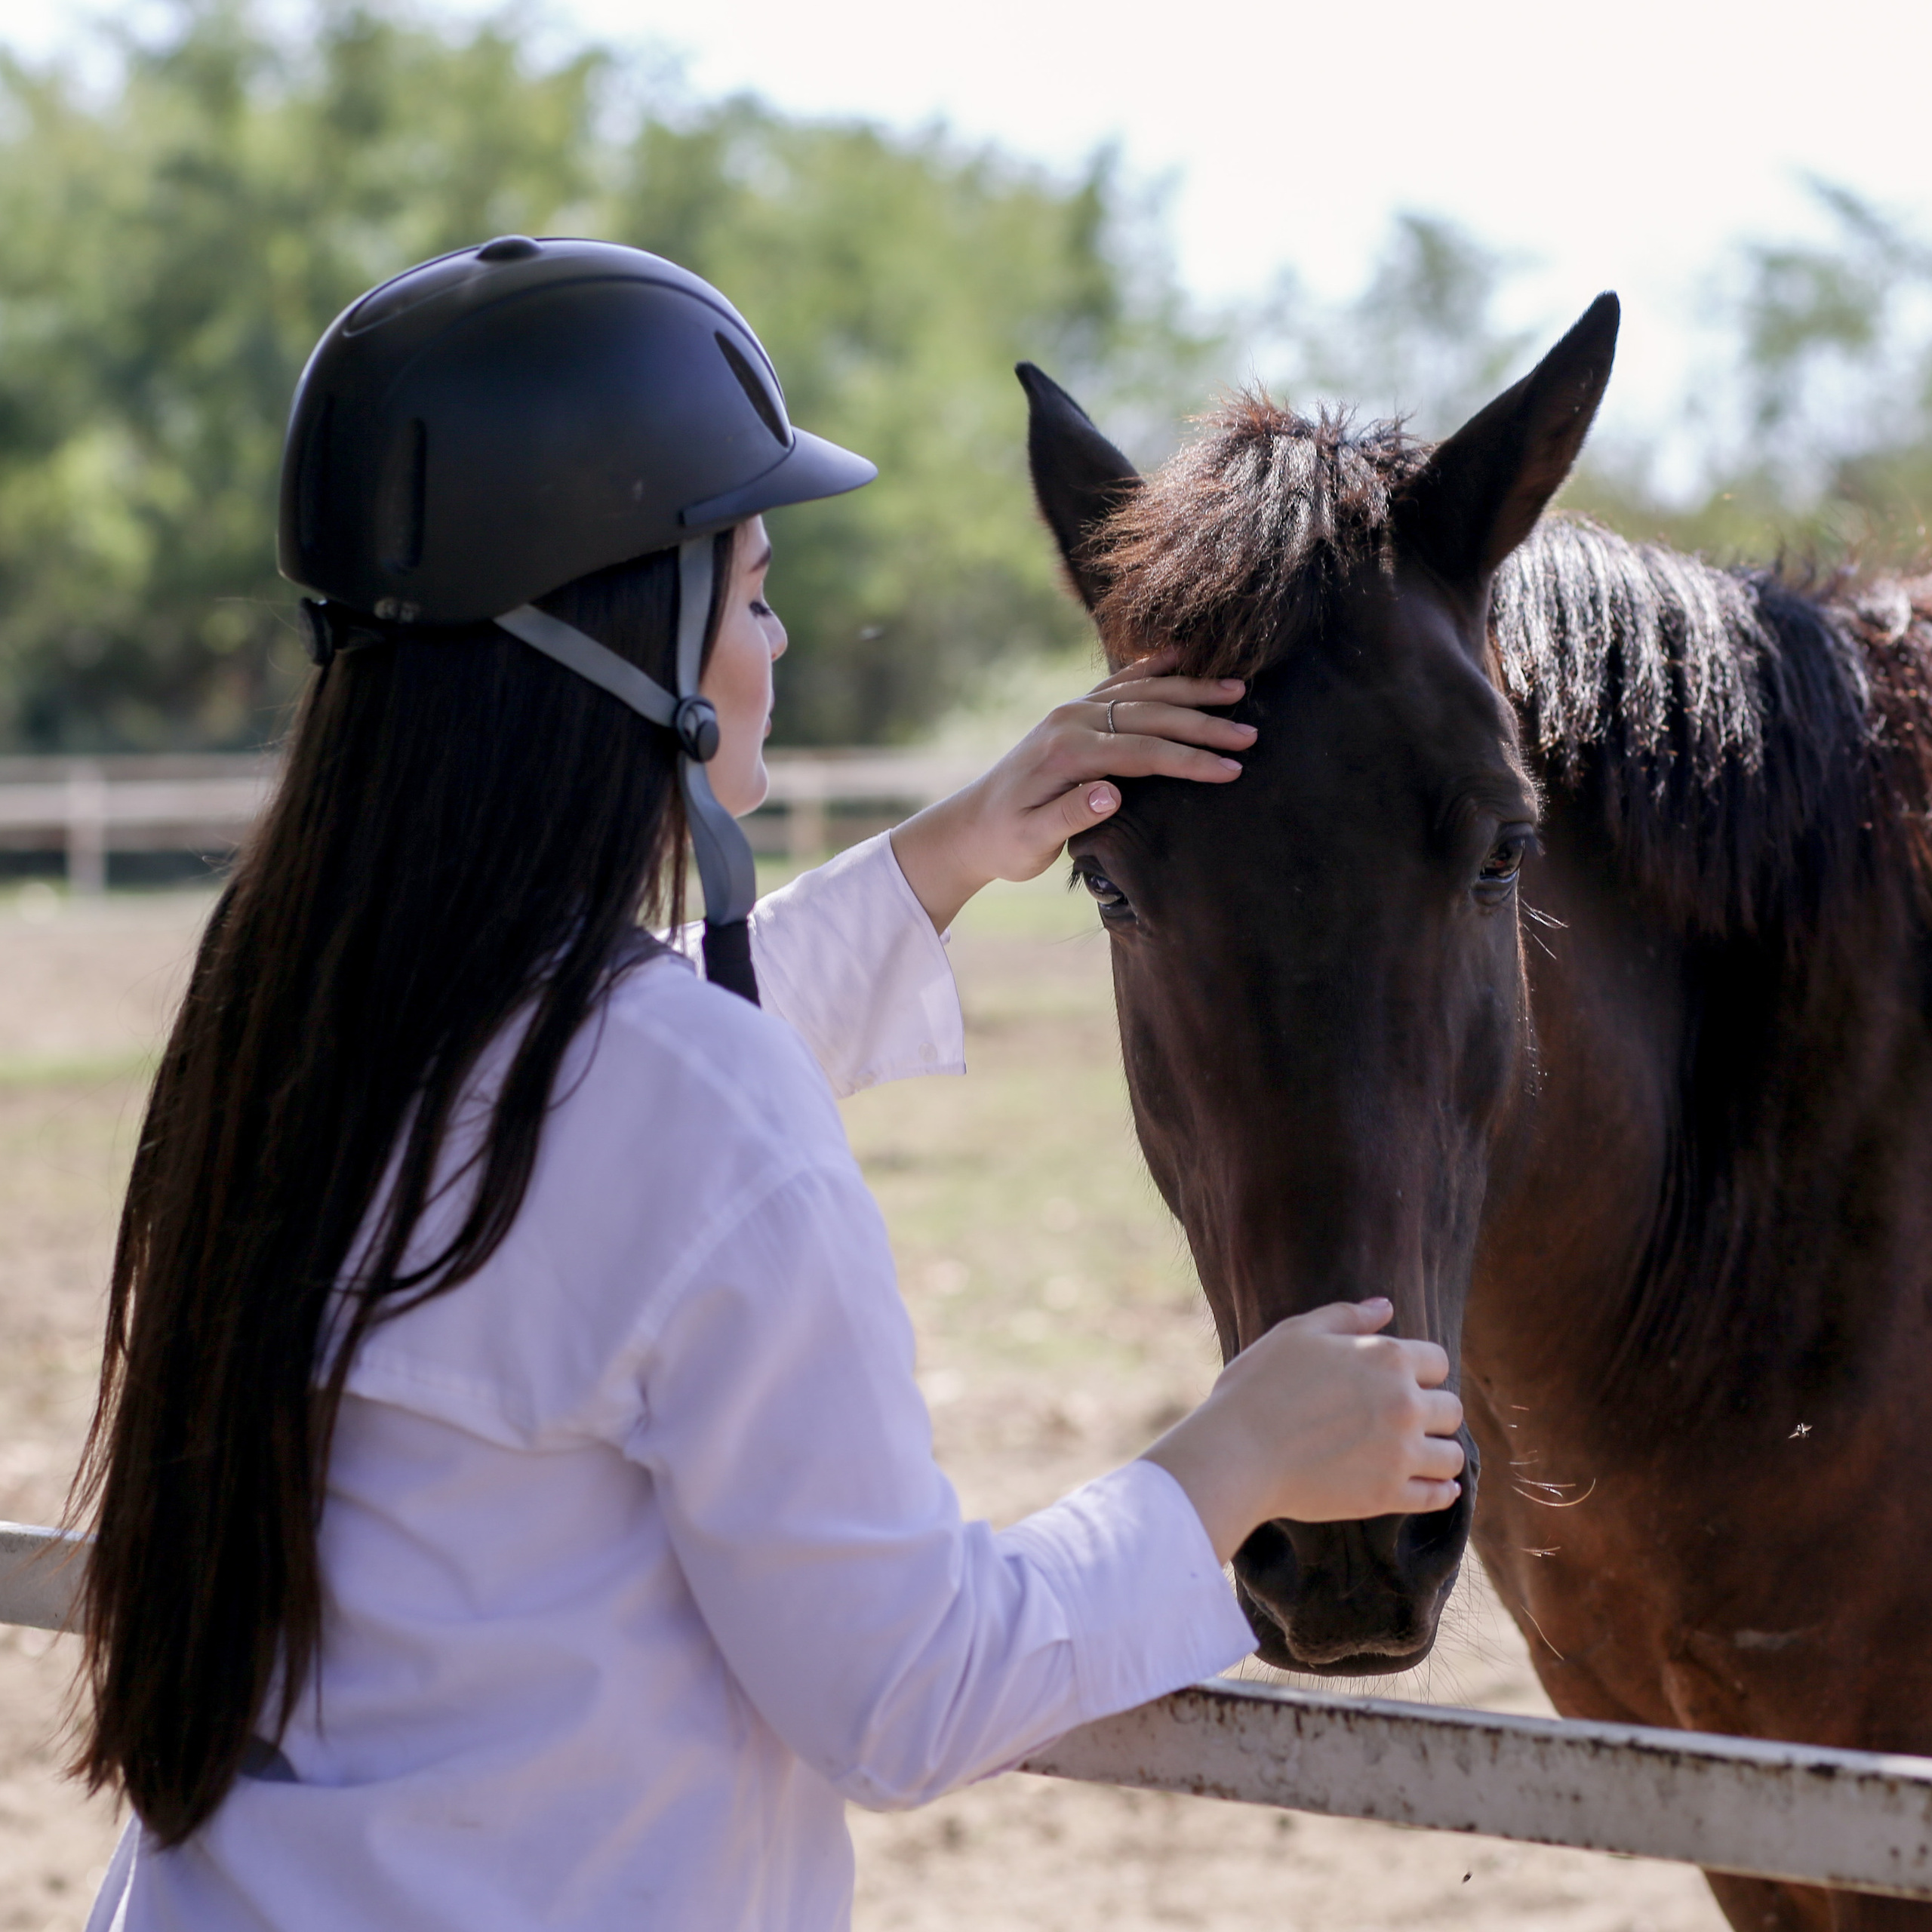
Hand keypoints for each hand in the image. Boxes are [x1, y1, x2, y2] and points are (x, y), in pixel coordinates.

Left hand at [888, 647, 1255, 930]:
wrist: (971, 826)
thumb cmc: (1006, 842)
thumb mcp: (1032, 842)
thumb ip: (1070, 816)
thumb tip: (1112, 794)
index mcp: (1066, 753)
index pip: (1142, 751)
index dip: (1189, 760)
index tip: (1231, 769)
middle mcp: (1071, 721)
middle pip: (1150, 716)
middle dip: (1204, 724)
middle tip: (1250, 733)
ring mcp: (1072, 711)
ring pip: (1141, 692)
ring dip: (1190, 690)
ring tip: (1237, 690)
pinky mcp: (1074, 712)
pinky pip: (1118, 683)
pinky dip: (1151, 669)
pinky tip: (1180, 656)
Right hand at [1140, 1300, 1465, 1565]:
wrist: (1237, 1452)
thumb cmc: (1259, 1386)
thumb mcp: (1296, 1334)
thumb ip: (1346, 1317)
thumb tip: (1385, 1307)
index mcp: (1387, 1358)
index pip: (1438, 1361)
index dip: (1418, 1369)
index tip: (1398, 1381)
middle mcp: (1405, 1404)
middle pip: (1451, 1409)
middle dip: (1431, 1411)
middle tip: (1402, 1419)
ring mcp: (1400, 1453)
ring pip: (1452, 1456)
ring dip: (1438, 1453)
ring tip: (1416, 1454)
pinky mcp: (1388, 1495)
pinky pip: (1438, 1497)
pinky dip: (1441, 1493)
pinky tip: (1433, 1487)